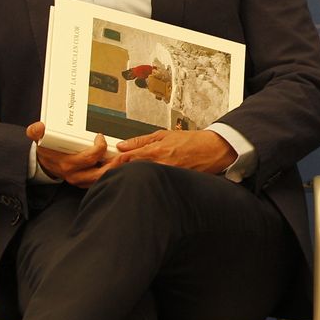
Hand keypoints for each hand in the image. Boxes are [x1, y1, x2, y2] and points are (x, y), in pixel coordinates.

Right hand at [26, 121, 115, 187]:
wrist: (43, 164)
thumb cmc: (46, 150)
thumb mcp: (38, 138)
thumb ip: (36, 132)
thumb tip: (39, 127)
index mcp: (67, 164)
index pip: (88, 158)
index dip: (99, 147)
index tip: (100, 136)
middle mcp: (76, 175)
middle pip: (99, 172)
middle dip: (114, 163)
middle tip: (124, 153)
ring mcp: (81, 179)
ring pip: (102, 178)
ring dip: (115, 169)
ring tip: (125, 159)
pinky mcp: (86, 181)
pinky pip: (101, 180)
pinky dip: (111, 173)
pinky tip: (119, 164)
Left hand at [113, 129, 235, 174]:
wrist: (213, 150)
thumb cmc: (192, 142)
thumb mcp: (165, 134)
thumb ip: (142, 140)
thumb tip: (123, 144)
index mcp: (155, 150)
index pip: (126, 157)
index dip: (113, 161)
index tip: (107, 162)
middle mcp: (158, 164)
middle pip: (131, 171)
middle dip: (119, 172)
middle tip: (110, 172)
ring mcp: (165, 175)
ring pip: (141, 178)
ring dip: (131, 178)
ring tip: (126, 178)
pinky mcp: (172, 183)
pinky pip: (154, 184)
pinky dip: (146, 184)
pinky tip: (143, 184)